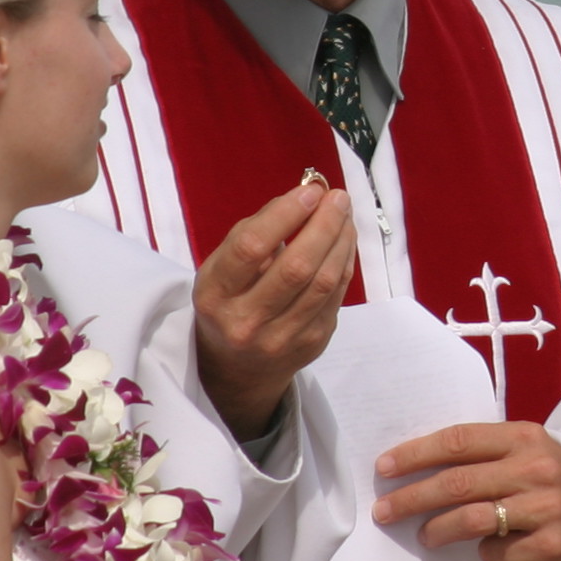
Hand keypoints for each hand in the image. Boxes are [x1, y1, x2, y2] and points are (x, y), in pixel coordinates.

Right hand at [193, 182, 354, 433]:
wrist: (238, 369)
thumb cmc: (230, 301)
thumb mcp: (222, 267)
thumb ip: (257, 230)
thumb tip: (304, 195)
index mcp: (215, 295)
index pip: (252, 248)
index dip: (285, 215)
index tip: (310, 192)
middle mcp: (246, 321)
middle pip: (296, 267)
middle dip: (323, 225)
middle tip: (338, 198)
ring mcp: (283, 337)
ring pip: (323, 282)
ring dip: (341, 240)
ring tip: (344, 214)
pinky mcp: (313, 342)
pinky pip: (336, 295)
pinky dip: (344, 261)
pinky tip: (345, 240)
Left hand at [375, 422, 560, 560]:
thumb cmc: (557, 483)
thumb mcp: (530, 453)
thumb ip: (487, 455)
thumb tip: (420, 467)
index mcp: (524, 437)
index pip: (459, 440)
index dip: (416, 453)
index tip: (385, 467)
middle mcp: (534, 469)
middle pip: (456, 482)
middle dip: (411, 497)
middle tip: (384, 511)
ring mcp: (544, 508)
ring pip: (470, 519)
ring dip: (437, 529)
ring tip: (425, 536)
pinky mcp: (549, 546)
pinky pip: (496, 552)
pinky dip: (483, 553)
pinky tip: (486, 551)